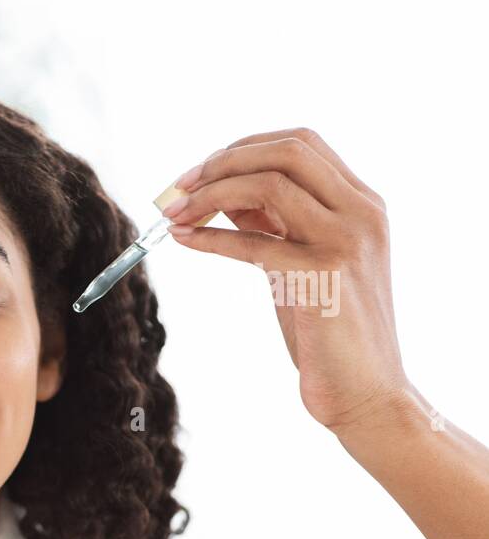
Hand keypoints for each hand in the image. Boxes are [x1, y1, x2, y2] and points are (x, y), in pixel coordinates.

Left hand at [163, 127, 411, 436]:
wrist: (365, 393)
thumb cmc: (328, 333)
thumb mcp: (299, 264)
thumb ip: (273, 225)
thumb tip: (223, 192)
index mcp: (361, 203)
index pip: (301, 144)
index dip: (243, 148)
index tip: (200, 171)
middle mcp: (362, 212)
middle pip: (287, 151)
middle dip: (224, 161)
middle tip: (179, 186)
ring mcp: (347, 240)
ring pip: (269, 184)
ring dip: (210, 193)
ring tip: (172, 214)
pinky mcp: (324, 275)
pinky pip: (254, 241)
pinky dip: (210, 237)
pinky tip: (183, 240)